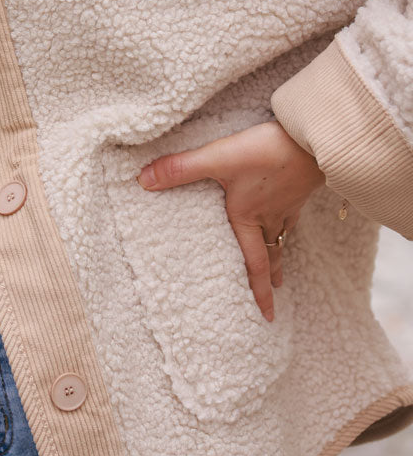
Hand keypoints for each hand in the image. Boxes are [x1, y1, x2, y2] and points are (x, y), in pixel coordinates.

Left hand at [136, 121, 325, 321]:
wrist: (313, 139)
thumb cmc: (267, 152)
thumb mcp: (218, 158)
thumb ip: (181, 169)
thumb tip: (143, 181)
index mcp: (248, 218)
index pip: (253, 265)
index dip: (259, 292)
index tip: (267, 316)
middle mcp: (270, 216)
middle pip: (270, 254)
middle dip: (269, 276)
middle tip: (273, 295)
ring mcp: (287, 203)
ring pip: (281, 235)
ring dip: (278, 252)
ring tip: (279, 265)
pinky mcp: (298, 186)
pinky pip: (291, 214)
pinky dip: (287, 224)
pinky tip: (286, 214)